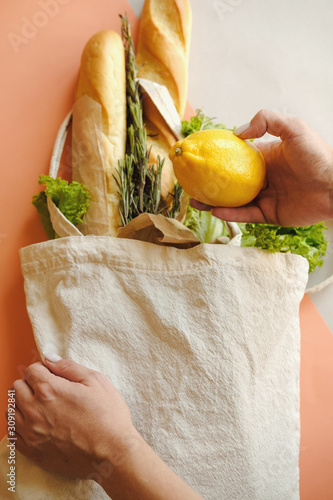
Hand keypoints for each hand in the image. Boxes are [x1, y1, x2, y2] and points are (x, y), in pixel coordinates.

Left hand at [7, 356, 203, 499]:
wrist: (114, 454)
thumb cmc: (111, 415)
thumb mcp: (98, 381)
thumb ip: (72, 368)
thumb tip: (53, 359)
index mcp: (53, 388)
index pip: (32, 369)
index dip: (41, 367)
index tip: (50, 370)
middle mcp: (38, 408)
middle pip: (18, 385)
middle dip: (30, 381)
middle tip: (47, 384)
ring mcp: (34, 431)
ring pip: (14, 408)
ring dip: (24, 400)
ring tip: (43, 402)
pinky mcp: (36, 449)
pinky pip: (17, 432)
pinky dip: (23, 423)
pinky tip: (39, 422)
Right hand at [191, 109, 332, 225]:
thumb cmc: (318, 156)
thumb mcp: (294, 128)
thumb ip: (268, 120)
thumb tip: (238, 132)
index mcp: (268, 157)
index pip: (238, 156)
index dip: (220, 156)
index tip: (201, 156)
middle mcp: (264, 177)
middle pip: (231, 180)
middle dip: (211, 182)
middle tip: (191, 182)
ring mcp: (266, 197)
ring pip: (234, 200)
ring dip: (214, 201)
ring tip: (195, 201)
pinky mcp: (270, 215)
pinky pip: (246, 215)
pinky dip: (231, 214)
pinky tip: (215, 211)